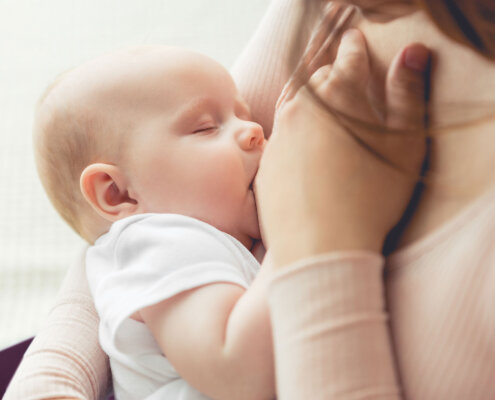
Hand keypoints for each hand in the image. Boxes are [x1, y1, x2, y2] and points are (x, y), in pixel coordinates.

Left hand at [256, 29, 430, 267]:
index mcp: (339, 95)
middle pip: (319, 77)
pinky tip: (305, 144)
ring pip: (294, 102)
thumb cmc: (371, 199)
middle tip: (344, 74)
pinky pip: (280, 135)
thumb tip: (412, 53)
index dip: (357, 48)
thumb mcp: (406, 146)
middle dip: (333, 72)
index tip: (358, 45)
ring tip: (323, 103)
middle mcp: (302, 107)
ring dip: (309, 98)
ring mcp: (279, 135)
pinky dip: (294, 131)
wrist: (320, 247)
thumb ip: (408, 95)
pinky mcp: (266, 161)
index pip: (350, 56)